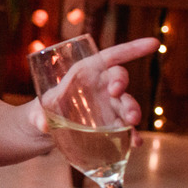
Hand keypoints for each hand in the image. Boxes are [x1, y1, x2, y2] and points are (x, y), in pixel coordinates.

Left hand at [29, 37, 158, 146]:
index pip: (111, 57)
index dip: (132, 49)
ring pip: (126, 104)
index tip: (153, 44)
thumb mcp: (35, 110)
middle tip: (115, 92)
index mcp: (85, 73)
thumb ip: (37, 116)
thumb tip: (43, 124)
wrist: (46, 130)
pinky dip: (132, 135)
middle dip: (121, 84)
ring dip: (132, 110)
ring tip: (131, 121)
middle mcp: (101, 87)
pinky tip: (135, 143)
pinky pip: (126, 128)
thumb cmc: (42, 110)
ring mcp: (109, 107)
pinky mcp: (112, 125)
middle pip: (118, 80)